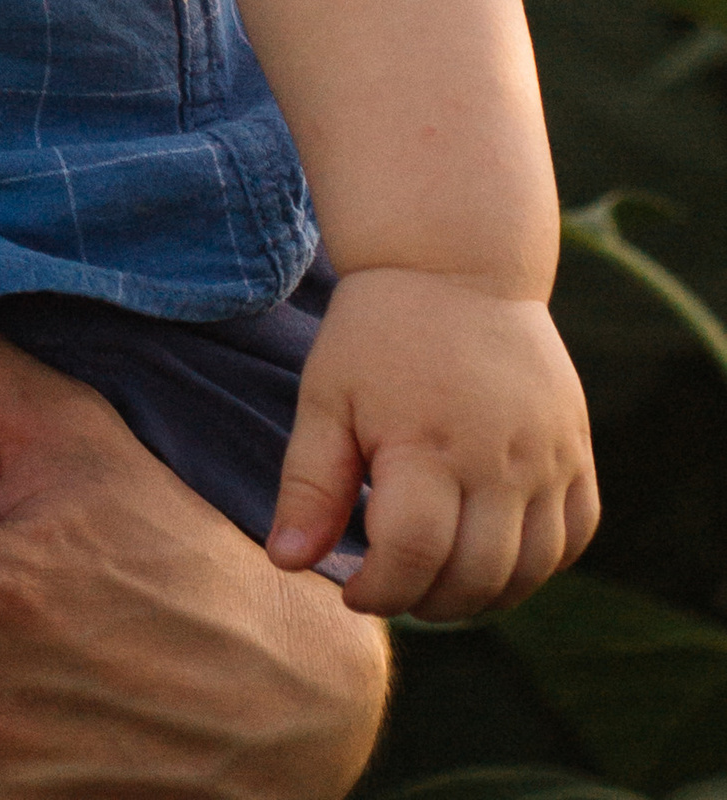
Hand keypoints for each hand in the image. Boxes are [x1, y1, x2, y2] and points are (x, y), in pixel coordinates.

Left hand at [268, 262, 597, 618]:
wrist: (456, 264)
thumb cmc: (379, 334)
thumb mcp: (326, 397)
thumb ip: (309, 484)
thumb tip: (287, 562)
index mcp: (426, 441)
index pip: (412, 554)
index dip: (379, 590)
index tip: (354, 586)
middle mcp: (498, 457)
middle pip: (474, 576)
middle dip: (425, 600)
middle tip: (394, 582)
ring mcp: (548, 457)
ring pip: (529, 571)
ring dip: (482, 596)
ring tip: (438, 576)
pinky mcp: (577, 452)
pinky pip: (573, 538)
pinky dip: (536, 566)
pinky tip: (491, 552)